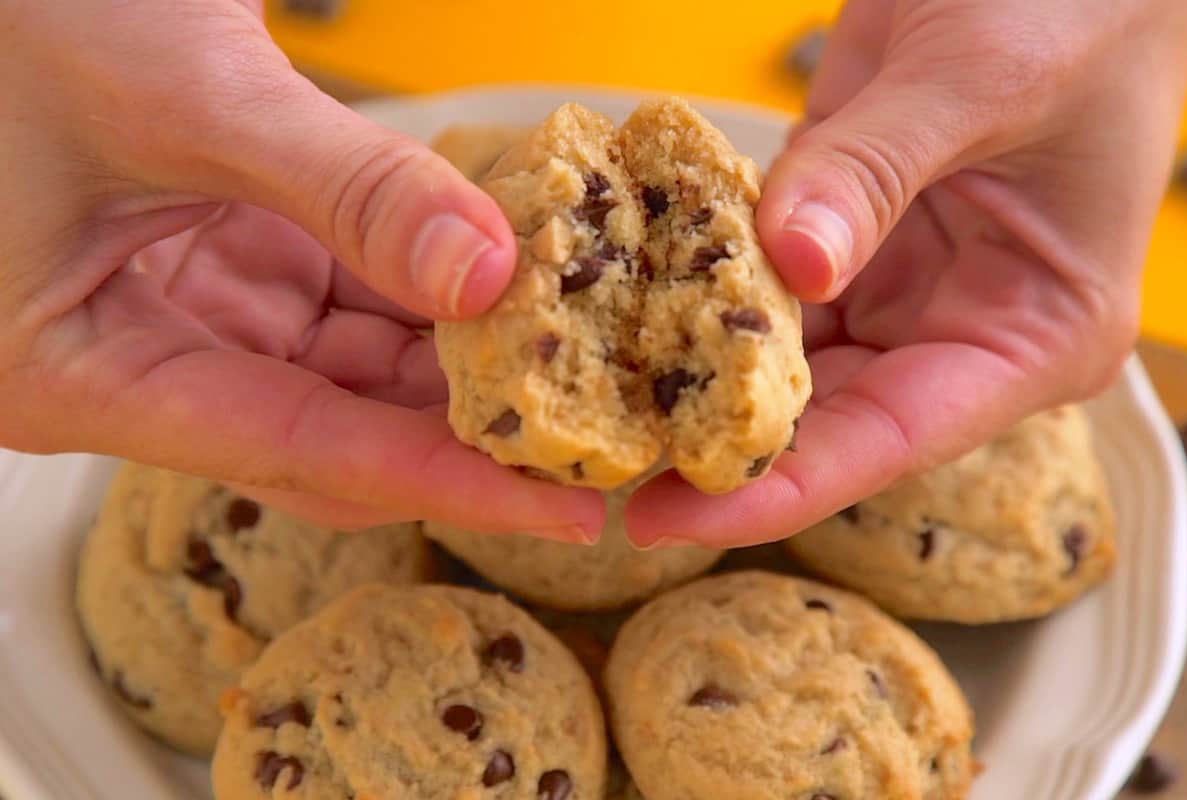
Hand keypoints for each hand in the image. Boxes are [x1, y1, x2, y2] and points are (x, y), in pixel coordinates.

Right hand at [0, 0, 604, 540]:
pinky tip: (502, 279)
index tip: (564, 509)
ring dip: (454, 356)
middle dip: (461, 428)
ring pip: (353, 372)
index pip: (300, 453)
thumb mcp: (187, 97)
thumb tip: (489, 272)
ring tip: (566, 353)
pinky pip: (348, 301)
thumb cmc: (21, 22)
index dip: (445, 483)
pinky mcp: (235, 265)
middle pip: (335, 432)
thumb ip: (346, 190)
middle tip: (588, 430)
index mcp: (78, 375)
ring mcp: (193, 316)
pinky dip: (425, 292)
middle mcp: (139, 366)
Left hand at [626, 0, 1186, 546]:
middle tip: (610, 469)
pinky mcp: (846, 241)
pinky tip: (634, 311)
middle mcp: (963, 331)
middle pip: (829, 420)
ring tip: (601, 408)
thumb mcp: (979, 82)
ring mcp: (899, 288)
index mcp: (1035, 335)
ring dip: (699, 379)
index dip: (780, 490)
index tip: (675, 515)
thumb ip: (873, 173)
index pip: (894, 441)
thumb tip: (786, 262)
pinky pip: (763, 287)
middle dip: (722, 448)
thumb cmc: (1075, 9)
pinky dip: (704, 295)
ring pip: (785, 363)